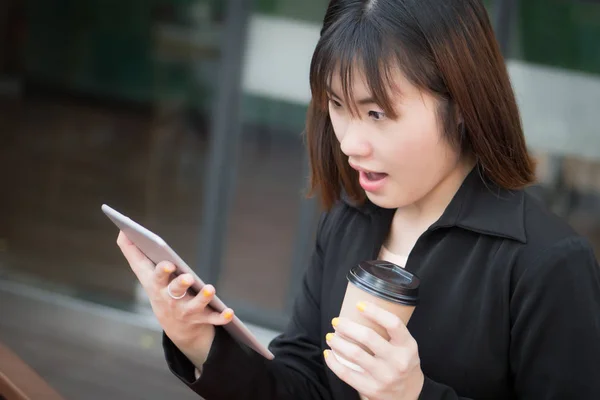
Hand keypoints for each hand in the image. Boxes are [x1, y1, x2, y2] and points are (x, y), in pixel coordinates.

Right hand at [116, 231, 232, 365]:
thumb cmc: (159, 289)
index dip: (162, 271)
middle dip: (179, 285)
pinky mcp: (202, 318)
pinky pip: (213, 319)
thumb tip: (121, 231)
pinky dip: (221, 317)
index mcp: (157, 286)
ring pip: (194, 306)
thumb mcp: (145, 274)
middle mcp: (170, 300)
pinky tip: (229, 312)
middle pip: (174, 292)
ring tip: (210, 289)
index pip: (156, 277)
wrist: (175, 326)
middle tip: (187, 278)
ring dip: (202, 298)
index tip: (168, 263)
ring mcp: (186, 311)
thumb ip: (133, 253)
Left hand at [324, 302, 423, 399]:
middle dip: (347, 326)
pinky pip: (346, 374)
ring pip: (355, 354)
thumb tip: (360, 310)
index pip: (393, 324)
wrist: (408, 395)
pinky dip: (334, 362)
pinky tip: (329, 354)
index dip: (375, 312)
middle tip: (336, 321)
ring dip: (337, 342)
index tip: (359, 304)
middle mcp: (398, 362)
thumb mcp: (405, 346)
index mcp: (408, 346)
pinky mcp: (372, 390)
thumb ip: (390, 332)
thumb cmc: (402, 363)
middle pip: (368, 337)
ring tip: (330, 336)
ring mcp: (385, 377)